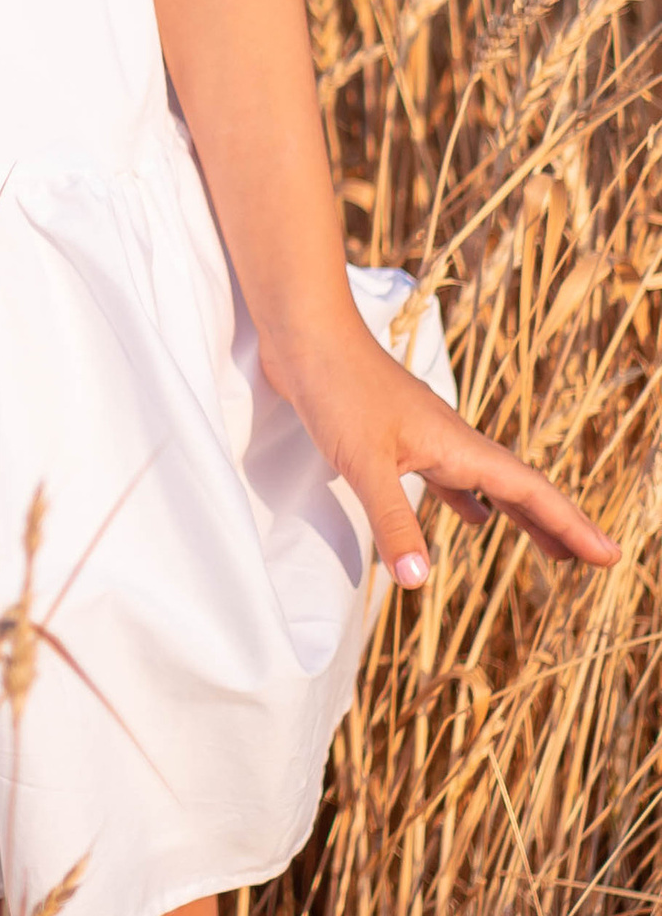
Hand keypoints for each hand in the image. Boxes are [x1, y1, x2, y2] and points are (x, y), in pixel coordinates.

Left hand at [265, 316, 620, 588]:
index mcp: (458, 447)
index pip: (530, 493)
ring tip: (547, 549)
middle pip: (520, 490)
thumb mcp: (364, 463)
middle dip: (557, 525)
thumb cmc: (337, 390)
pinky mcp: (395, 437)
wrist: (306, 333)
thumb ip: (393, 521)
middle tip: (593, 561)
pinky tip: (473, 518)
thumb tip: (419, 583)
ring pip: (487, 485)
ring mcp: (425, 437)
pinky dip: (467, 501)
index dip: (570, 526)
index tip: (609, 558)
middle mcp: (452, 441)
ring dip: (518, 516)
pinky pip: (448, 478)